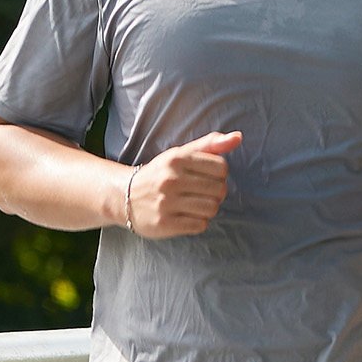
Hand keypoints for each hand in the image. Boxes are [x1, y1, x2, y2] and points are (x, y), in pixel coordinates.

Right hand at [124, 131, 239, 237]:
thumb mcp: (181, 154)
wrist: (124, 196)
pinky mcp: (165, 224)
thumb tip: (238, 137)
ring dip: (208, 208)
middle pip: (219, 189)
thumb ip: (210, 145)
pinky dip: (198, 222)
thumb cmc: (160, 174)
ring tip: (194, 205)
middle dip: (216, 193)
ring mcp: (166, 203)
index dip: (219, 174)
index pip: (221, 167)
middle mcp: (170, 180)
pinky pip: (200, 225)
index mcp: (176, 159)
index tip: (206, 176)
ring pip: (211, 208)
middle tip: (201, 193)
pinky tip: (186, 216)